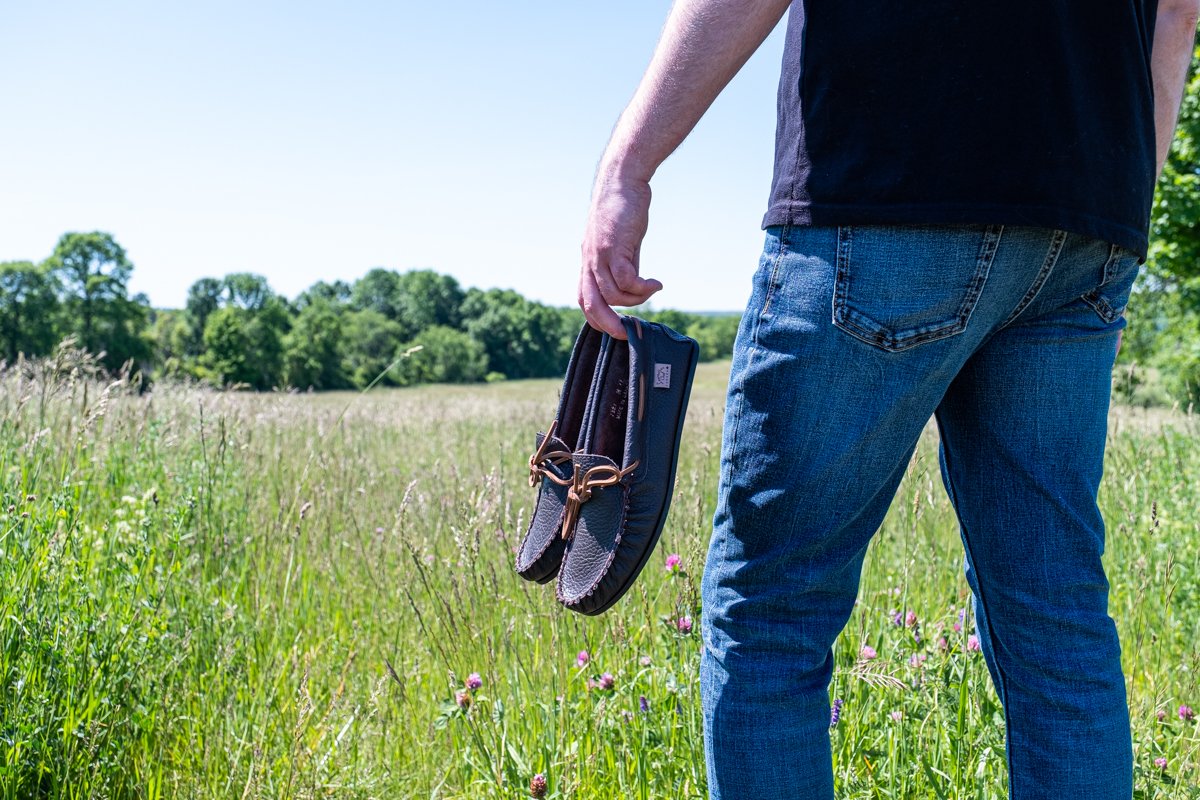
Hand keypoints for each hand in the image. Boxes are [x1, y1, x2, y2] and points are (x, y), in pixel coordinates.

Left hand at [579, 176, 662, 338]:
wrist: (622, 181)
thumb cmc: (623, 210)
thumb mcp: (620, 243)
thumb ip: (624, 265)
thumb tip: (634, 288)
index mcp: (588, 262)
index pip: (584, 300)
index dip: (597, 319)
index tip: (616, 328)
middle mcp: (589, 261)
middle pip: (591, 305)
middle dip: (608, 325)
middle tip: (627, 335)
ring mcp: (599, 255)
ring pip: (613, 295)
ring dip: (636, 300)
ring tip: (652, 289)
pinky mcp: (614, 247)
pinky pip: (627, 280)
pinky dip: (643, 288)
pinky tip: (657, 283)